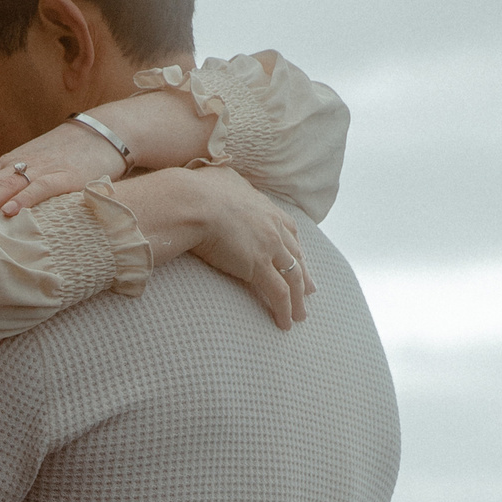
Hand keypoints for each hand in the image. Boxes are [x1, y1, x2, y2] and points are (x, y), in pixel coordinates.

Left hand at [0, 119, 125, 233]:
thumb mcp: (27, 174)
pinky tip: (10, 214)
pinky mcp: (64, 176)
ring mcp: (39, 169)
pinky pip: (40, 188)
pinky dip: (25, 200)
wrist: (100, 134)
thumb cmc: (60, 160)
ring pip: (2, 188)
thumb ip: (5, 193)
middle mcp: (14, 166)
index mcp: (2, 168)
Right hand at [184, 167, 313, 328]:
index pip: (287, 228)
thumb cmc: (194, 190)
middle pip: (295, 254)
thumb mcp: (217, 177)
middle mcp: (272, 226)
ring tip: (300, 316)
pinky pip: (279, 293)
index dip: (294, 246)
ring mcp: (269, 247)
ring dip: (299, 299)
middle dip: (304, 274)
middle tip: (310, 290)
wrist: (190, 202)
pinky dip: (285, 310)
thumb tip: (219, 178)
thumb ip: (225, 180)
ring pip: (292, 277)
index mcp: (263, 206)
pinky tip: (285, 324)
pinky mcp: (258, 267)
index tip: (298, 258)